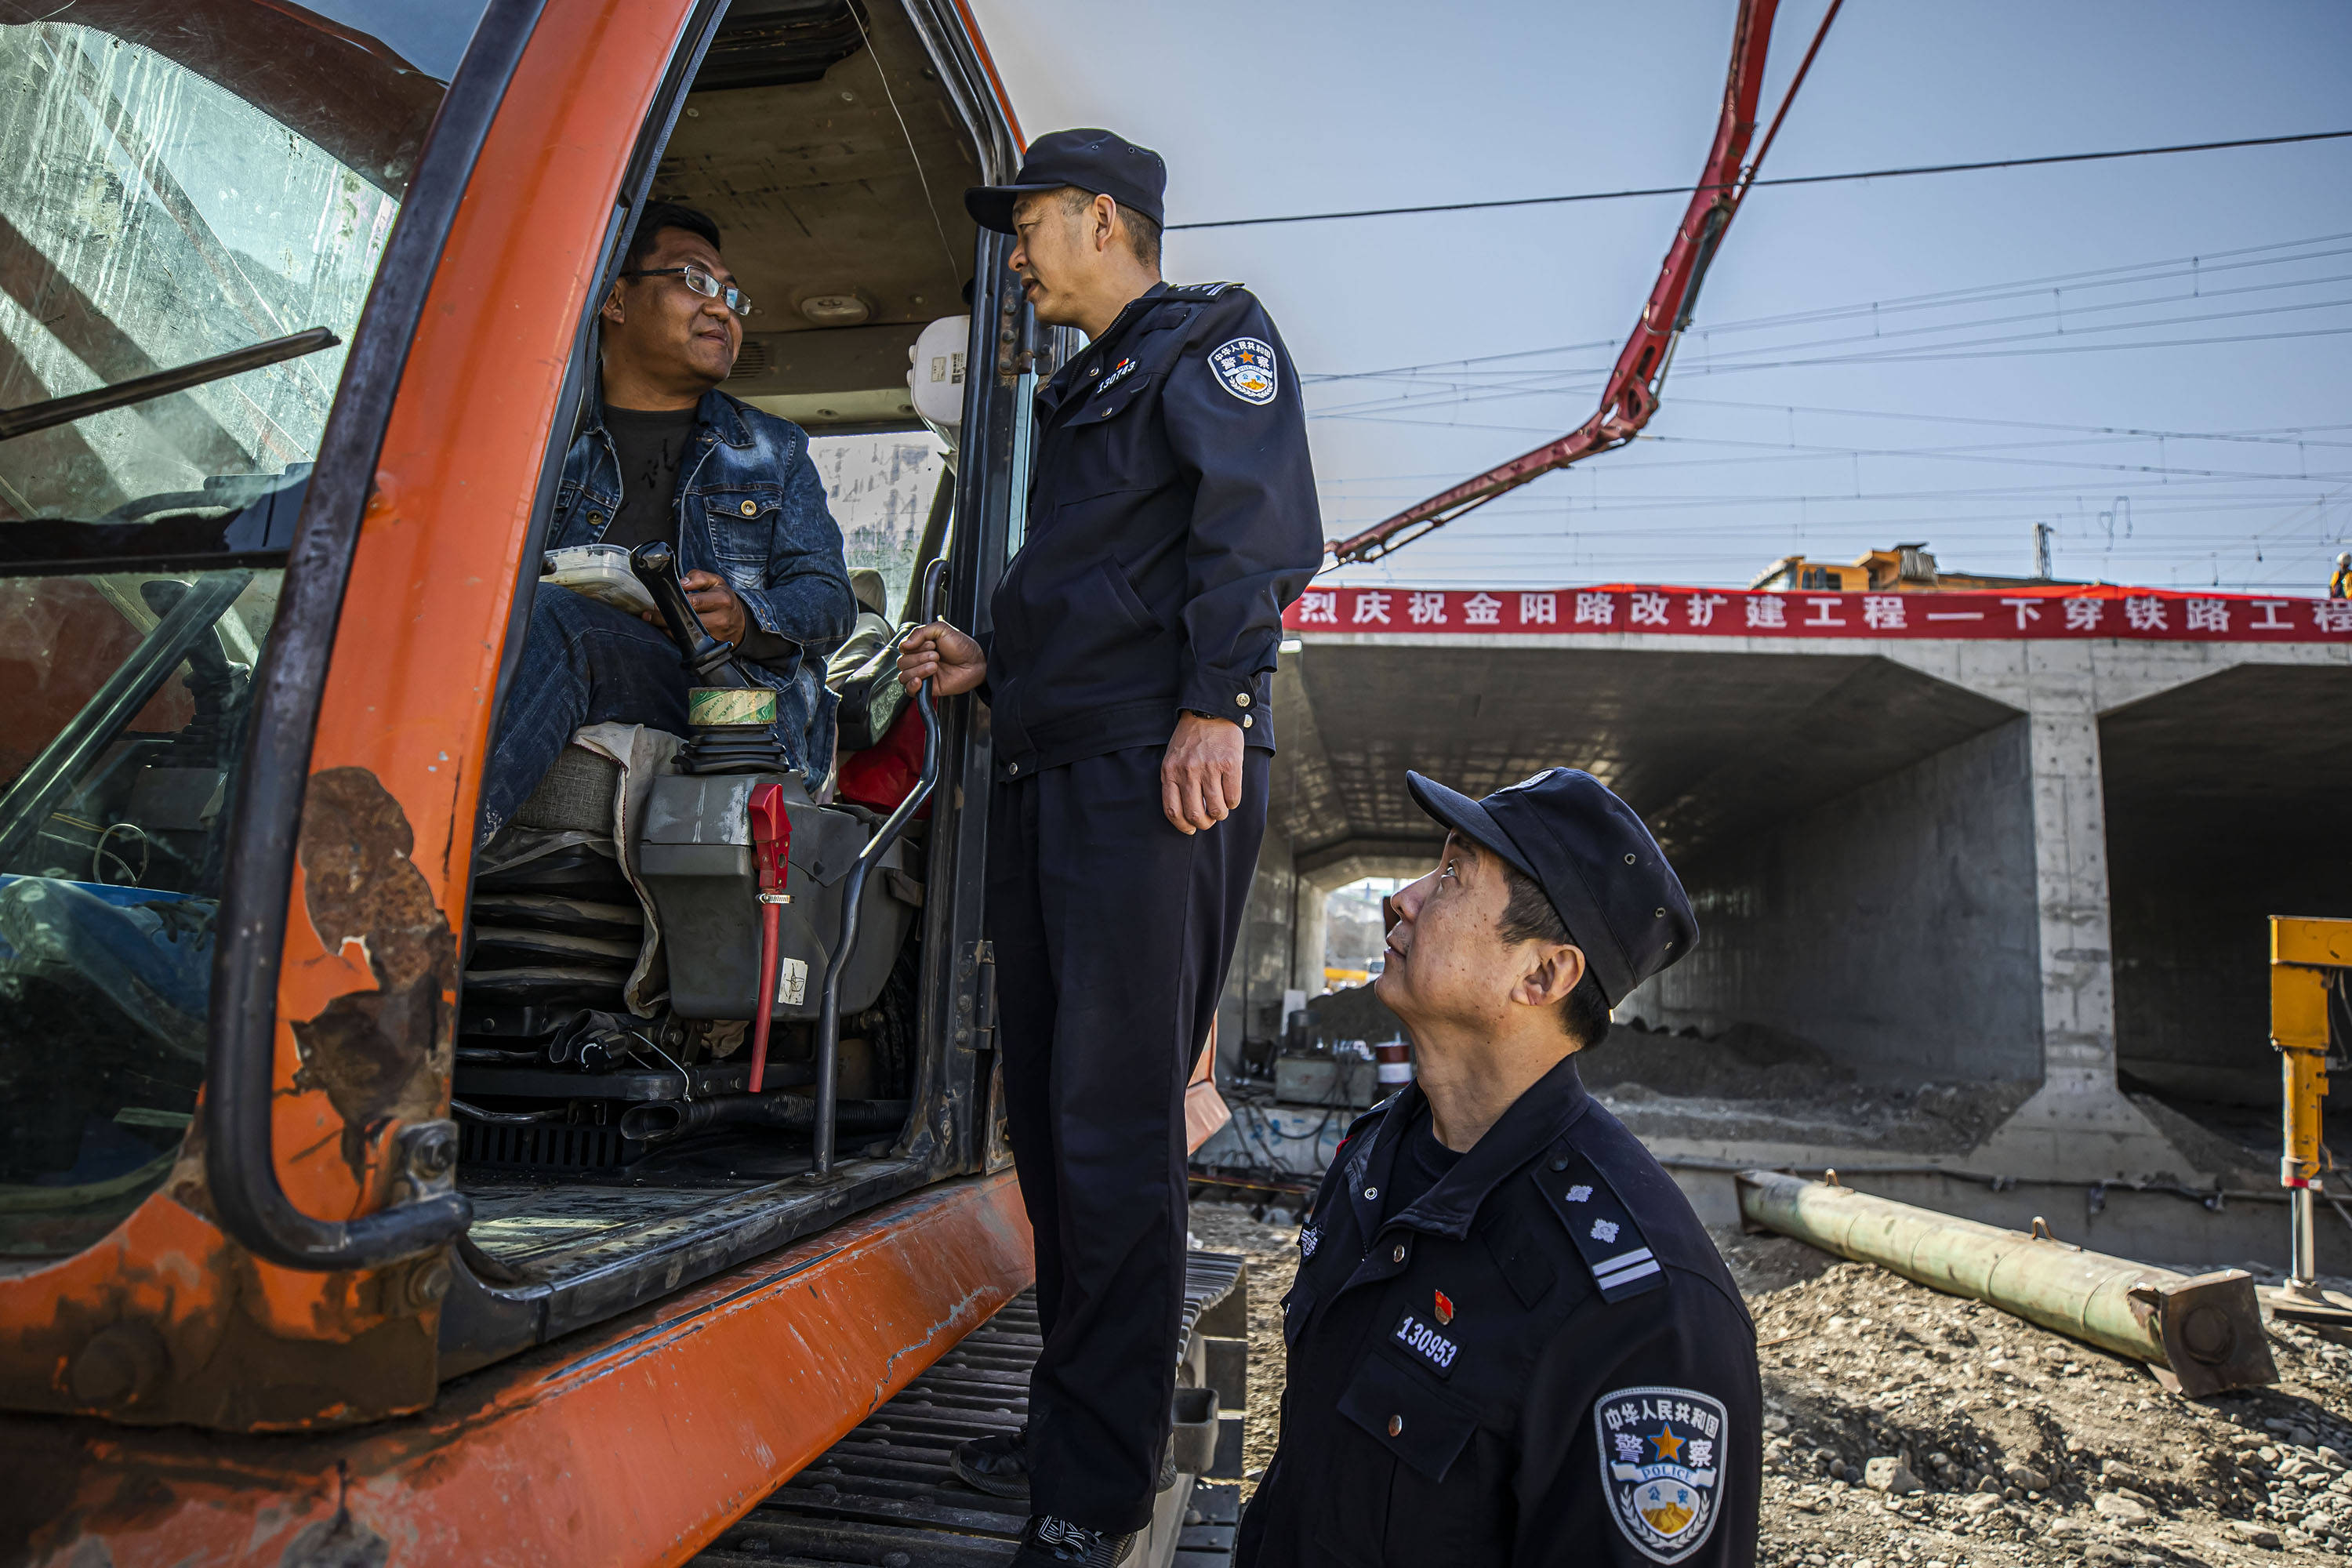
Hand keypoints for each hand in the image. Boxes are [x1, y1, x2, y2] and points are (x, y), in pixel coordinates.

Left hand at [643, 569, 746, 645]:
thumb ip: (698, 577)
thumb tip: (681, 583)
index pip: (695, 602)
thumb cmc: (723, 598)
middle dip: (666, 619)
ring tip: (654, 622)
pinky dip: (675, 637)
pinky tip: (666, 630)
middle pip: (689, 621)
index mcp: (722, 600)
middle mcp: (721, 619)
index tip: (658, 602)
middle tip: (649, 615)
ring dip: (668, 629)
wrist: (740, 621)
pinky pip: (689, 644)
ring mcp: (717, 635)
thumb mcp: (716, 582)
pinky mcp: (711, 646)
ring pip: (687, 635)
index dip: (675, 603)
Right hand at [897, 620, 986, 695]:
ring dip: (919, 669)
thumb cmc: (962, 647)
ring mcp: (922, 675)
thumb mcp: (941, 630)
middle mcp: (919, 661)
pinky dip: (912, 685)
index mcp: (919, 647)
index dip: (915, 647)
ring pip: (904, 676)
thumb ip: (920, 632)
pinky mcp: (928, 688)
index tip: (931, 644)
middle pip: (902, 663)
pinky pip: (909, 691)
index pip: (903, 649)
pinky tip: (920, 680)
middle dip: (919, 657)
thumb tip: (905, 644)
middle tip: (936, 655)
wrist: (976, 663)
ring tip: (935, 665)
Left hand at [1162, 713, 1243, 834]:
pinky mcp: (1230, 764)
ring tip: (1221, 808)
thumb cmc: (1191, 738)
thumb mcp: (1173, 758)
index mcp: (1171, 771)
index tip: (1190, 829)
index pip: (1173, 810)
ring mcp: (1210, 767)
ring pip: (1216, 809)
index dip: (1182, 826)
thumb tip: (1186, 813)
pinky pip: (1233, 797)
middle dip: (1204, 824)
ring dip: (1220, 814)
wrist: (1210, 712)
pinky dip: (1233, 802)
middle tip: (1209, 820)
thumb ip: (1175, 781)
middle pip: (1195, 814)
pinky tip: (1231, 796)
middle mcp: (1188, 771)